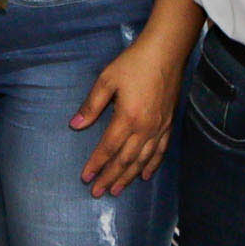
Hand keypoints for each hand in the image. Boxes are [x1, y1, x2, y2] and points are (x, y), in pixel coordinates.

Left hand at [74, 29, 186, 196]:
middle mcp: (145, 127)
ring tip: (117, 189)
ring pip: (143, 159)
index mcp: (127, 118)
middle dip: (110, 177)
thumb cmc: (133, 63)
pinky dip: (152, 165)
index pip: (108, 148)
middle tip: (97, 192)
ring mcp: (160, 127)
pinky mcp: (169, 123)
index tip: (86, 178)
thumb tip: (75, 125)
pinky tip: (144, 175)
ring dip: (128, 176)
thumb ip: (91, 105)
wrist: (166, 52)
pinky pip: (161, 150)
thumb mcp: (106, 80)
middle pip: (125, 159)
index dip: (96, 164)